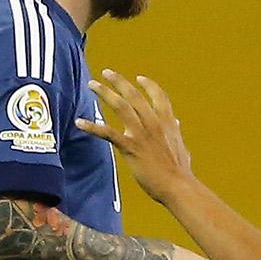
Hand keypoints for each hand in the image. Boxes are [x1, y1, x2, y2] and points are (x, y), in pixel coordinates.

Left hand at [78, 69, 194, 206]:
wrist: (178, 187)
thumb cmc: (180, 172)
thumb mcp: (180, 146)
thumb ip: (175, 132)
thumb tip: (176, 123)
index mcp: (168, 122)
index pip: (158, 96)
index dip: (148, 85)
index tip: (139, 78)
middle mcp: (154, 123)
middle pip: (134, 95)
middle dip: (119, 81)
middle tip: (106, 73)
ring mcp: (142, 134)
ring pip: (121, 106)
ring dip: (105, 93)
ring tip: (92, 84)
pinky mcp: (131, 147)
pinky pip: (108, 133)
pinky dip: (92, 127)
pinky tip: (79, 122)